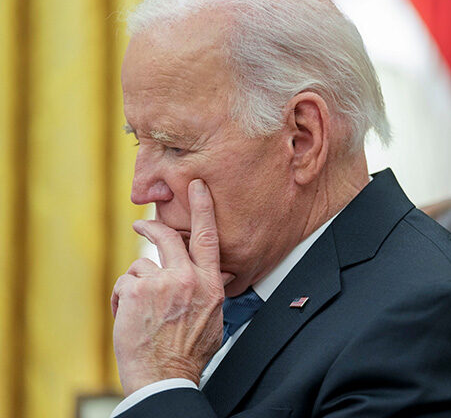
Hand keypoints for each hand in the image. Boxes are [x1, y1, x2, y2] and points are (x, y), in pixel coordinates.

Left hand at [111, 179, 234, 395]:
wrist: (165, 377)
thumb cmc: (189, 353)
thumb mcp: (214, 319)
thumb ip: (209, 292)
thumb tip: (207, 279)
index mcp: (210, 284)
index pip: (208, 237)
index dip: (203, 208)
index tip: (196, 188)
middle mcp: (188, 278)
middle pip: (167, 238)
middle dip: (152, 228)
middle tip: (142, 225)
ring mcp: (161, 283)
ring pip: (141, 267)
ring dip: (137, 286)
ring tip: (140, 312)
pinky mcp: (137, 292)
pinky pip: (125, 282)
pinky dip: (123, 299)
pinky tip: (130, 318)